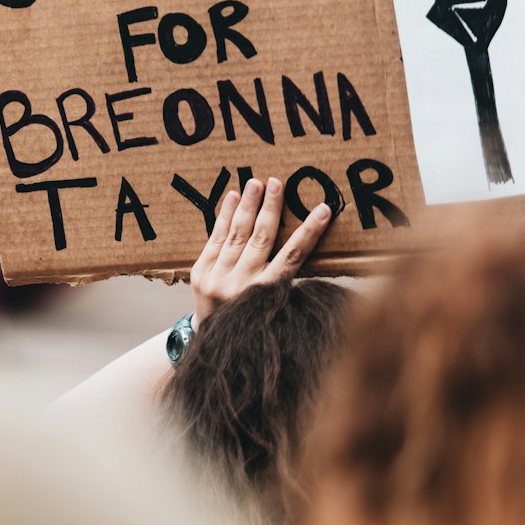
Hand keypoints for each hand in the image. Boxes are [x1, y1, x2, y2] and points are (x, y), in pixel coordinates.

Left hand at [190, 177, 332, 323]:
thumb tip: (307, 244)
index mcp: (265, 296)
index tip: (324, 210)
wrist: (212, 341)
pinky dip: (224, 216)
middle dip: (270, 209)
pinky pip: (215, 238)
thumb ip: (284, 281)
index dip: (308, 232)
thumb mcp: (274, 308)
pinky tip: (232, 197)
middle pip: (260, 239)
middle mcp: (241, 286)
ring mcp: (217, 279)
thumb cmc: (252, 320)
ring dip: (247, 206)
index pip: (292, 258)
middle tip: (278, 182)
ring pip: (236, 235)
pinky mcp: (200, 273)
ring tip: (256, 183)